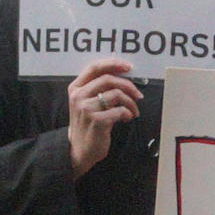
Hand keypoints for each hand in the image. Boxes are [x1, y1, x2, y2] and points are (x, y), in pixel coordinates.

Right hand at [62, 59, 141, 173]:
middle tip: (138, 95)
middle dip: (128, 85)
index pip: (95, 67)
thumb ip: (98, 88)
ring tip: (133, 110)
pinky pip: (119, 110)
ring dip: (131, 102)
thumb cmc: (87, 124)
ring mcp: (86, 109)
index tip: (128, 67)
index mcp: (76, 88)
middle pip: (109, 79)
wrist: (79, 150)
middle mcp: (78, 96)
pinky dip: (128, 113)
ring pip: (117, 94)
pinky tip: (126, 118)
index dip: (113, 64)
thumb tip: (122, 75)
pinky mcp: (96, 121)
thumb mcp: (86, 103)